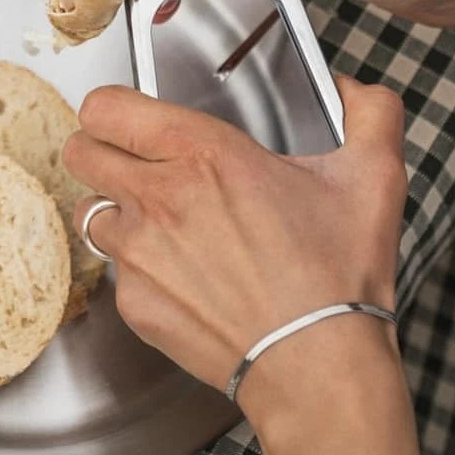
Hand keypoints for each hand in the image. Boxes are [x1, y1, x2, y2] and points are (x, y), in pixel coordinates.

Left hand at [66, 78, 424, 454]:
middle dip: (100, 150)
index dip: (112, 108)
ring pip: (92, 211)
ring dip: (117, 211)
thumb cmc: (338, 275)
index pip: (106, 106)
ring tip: (159, 224)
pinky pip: (117, 273)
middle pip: (80, 151)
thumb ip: (371, 114)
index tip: (130, 118)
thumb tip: (353, 87)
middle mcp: (159, 196)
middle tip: (131, 162)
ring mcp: (140, 254)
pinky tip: (180, 276)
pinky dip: (138, 270)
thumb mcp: (373, 178)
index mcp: (204, 153)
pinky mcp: (136, 304)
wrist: (318, 367)